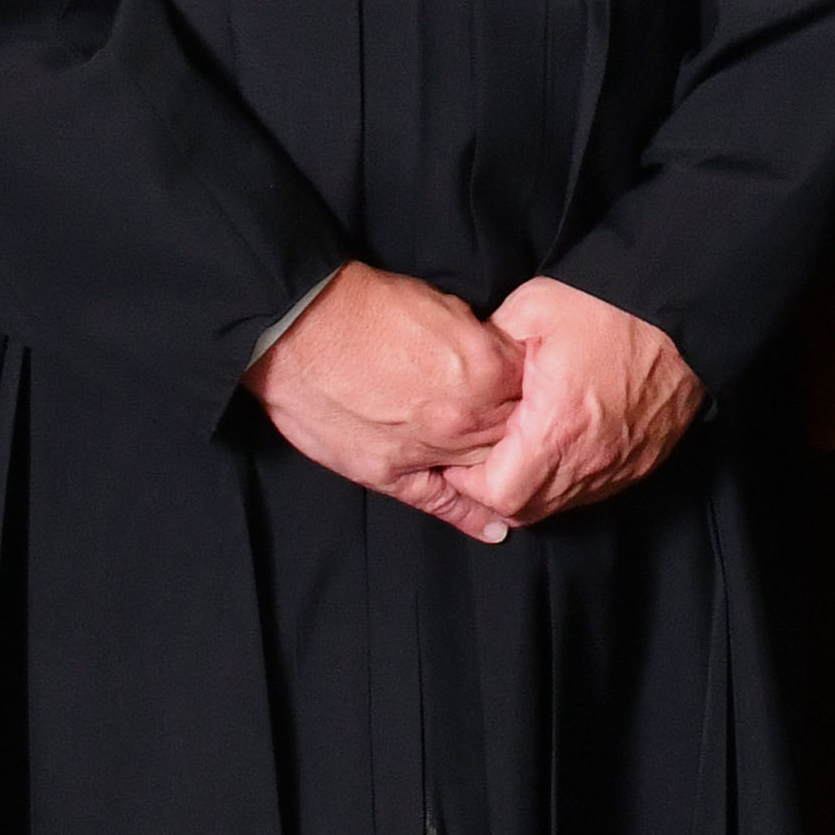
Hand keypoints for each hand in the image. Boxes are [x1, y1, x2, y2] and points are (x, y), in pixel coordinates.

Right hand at [252, 262, 526, 540]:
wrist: (298, 327)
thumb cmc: (366, 306)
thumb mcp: (443, 306)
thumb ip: (481, 342)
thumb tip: (498, 360)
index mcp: (486, 369)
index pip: (536, 390)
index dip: (536, 389)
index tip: (536, 390)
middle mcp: (465, 417)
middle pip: (517, 436)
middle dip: (525, 430)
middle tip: (528, 431)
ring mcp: (427, 450)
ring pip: (485, 470)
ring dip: (501, 469)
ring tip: (516, 473)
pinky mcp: (387, 472)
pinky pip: (440, 502)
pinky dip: (471, 518)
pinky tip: (496, 528)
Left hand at [450, 277, 704, 536]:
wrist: (683, 312)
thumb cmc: (610, 308)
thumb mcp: (531, 309)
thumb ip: (486, 346)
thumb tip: (465, 370)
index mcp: (557, 426)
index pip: (498, 493)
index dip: (468, 484)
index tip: (460, 457)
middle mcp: (591, 459)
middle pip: (527, 511)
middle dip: (496, 491)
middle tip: (481, 457)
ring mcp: (621, 466)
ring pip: (561, 505)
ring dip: (532, 488)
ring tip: (517, 450)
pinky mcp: (642, 462)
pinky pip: (593, 490)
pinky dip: (567, 478)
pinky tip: (558, 446)